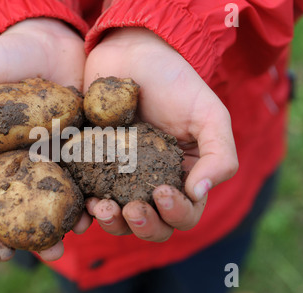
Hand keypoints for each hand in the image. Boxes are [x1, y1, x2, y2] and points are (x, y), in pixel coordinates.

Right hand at [0, 18, 90, 260]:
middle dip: (13, 237)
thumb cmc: (0, 58)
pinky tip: (91, 212)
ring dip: (54, 231)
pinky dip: (86, 201)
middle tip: (17, 254)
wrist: (49, 43)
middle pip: (12, 211)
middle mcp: (18, 167)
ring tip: (60, 245)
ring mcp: (50, 163)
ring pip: (50, 206)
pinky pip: (83, 184)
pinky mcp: (79, 155)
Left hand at [84, 28, 238, 240]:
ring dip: (113, 222)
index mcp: (183, 177)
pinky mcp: (92, 169)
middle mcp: (152, 184)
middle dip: (144, 225)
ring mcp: (120, 179)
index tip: (160, 192)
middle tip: (131, 209)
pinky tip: (83, 203)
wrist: (130, 55)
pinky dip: (85, 211)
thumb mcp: (208, 114)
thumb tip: (199, 193)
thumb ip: (218, 155)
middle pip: (152, 226)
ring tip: (102, 206)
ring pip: (119, 220)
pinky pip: (88, 199)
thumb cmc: (173, 82)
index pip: (185, 214)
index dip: (176, 213)